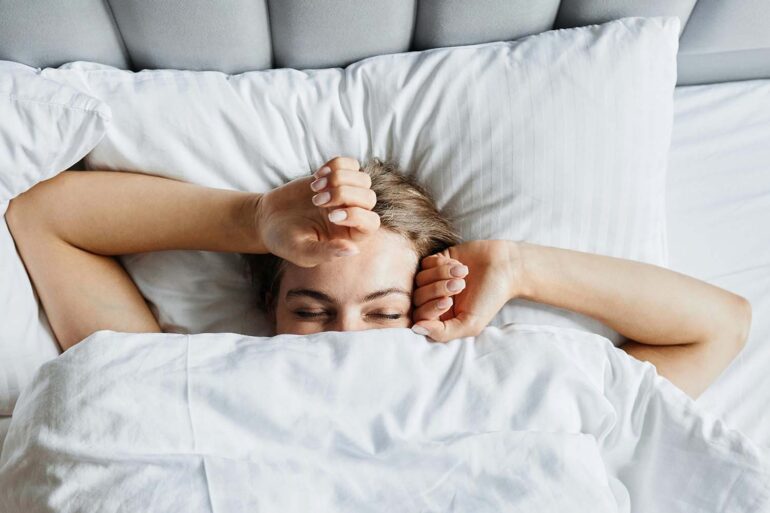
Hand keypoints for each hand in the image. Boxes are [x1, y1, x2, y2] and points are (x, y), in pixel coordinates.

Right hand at [256, 156, 379, 266]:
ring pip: (363, 179)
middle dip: (344, 194)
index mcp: (349, 235)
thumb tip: (354, 250)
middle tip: (317, 201)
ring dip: (340, 179)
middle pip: (369, 197)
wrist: (267, 220)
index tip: (330, 216)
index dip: (356, 216)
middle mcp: (352, 214)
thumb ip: (327, 252)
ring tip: (315, 188)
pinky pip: (350, 164)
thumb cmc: (285, 242)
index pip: (371, 223)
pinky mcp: (334, 178)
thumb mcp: (303, 252)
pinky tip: (317, 176)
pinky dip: (336, 165)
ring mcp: (345, 195)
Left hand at [411, 240, 521, 341]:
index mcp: (440, 318)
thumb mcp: (470, 324)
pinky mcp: (437, 261)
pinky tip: (459, 265)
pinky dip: (441, 264)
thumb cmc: (489, 298)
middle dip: (438, 289)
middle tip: (460, 285)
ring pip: (420, 279)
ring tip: (463, 273)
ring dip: (441, 275)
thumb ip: (443, 332)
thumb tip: (415, 329)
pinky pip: (425, 263)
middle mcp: (434, 300)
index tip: (449, 301)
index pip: (419, 317)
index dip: (430, 308)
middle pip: (417, 297)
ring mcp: (434, 280)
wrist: (505, 268)